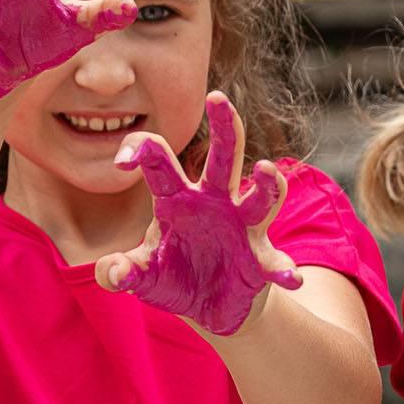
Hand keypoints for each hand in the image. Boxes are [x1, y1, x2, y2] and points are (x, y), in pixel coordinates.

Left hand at [96, 93, 303, 335]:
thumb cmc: (175, 277)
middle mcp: (214, 201)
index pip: (159, 161)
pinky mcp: (260, 257)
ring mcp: (242, 226)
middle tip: (217, 97)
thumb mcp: (146, 275)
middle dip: (223, 127)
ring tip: (265, 169)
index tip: (122, 161)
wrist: (209, 306)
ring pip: (260, 195)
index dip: (141, 150)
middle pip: (223, 156)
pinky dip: (283, 268)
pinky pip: (274, 259)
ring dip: (266, 183)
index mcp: (177, 197)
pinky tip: (290, 278)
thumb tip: (113, 273)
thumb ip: (124, 272)